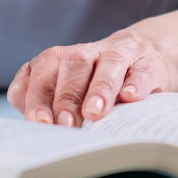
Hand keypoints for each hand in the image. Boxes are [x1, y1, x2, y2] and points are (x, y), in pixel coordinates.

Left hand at [7, 31, 172, 126]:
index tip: (38, 121)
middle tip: (65, 124)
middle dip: (67, 95)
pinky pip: (142, 70)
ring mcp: (119, 55)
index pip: (43, 71)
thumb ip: (42, 97)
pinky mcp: (147, 63)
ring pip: (108, 64)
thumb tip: (30, 119)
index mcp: (61, 59)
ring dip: (100, 88)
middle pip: (73, 65)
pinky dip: (136, 82)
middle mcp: (87, 53)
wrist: (141, 53)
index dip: (39, 95)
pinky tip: (130, 97)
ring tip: (94, 112)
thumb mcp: (65, 85)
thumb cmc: (93, 79)